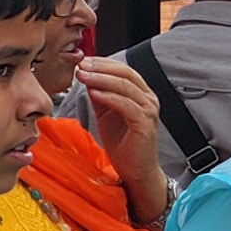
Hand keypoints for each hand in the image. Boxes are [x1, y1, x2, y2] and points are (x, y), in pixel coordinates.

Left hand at [76, 53, 167, 200]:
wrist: (135, 169)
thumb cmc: (123, 143)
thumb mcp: (105, 113)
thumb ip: (99, 95)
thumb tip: (85, 76)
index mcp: (140, 94)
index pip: (123, 70)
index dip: (103, 63)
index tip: (83, 60)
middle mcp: (148, 99)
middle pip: (125, 73)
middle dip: (100, 67)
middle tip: (81, 65)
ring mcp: (148, 110)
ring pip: (125, 86)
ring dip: (101, 79)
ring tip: (82, 75)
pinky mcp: (144, 124)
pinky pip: (126, 105)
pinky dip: (109, 96)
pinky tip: (94, 92)